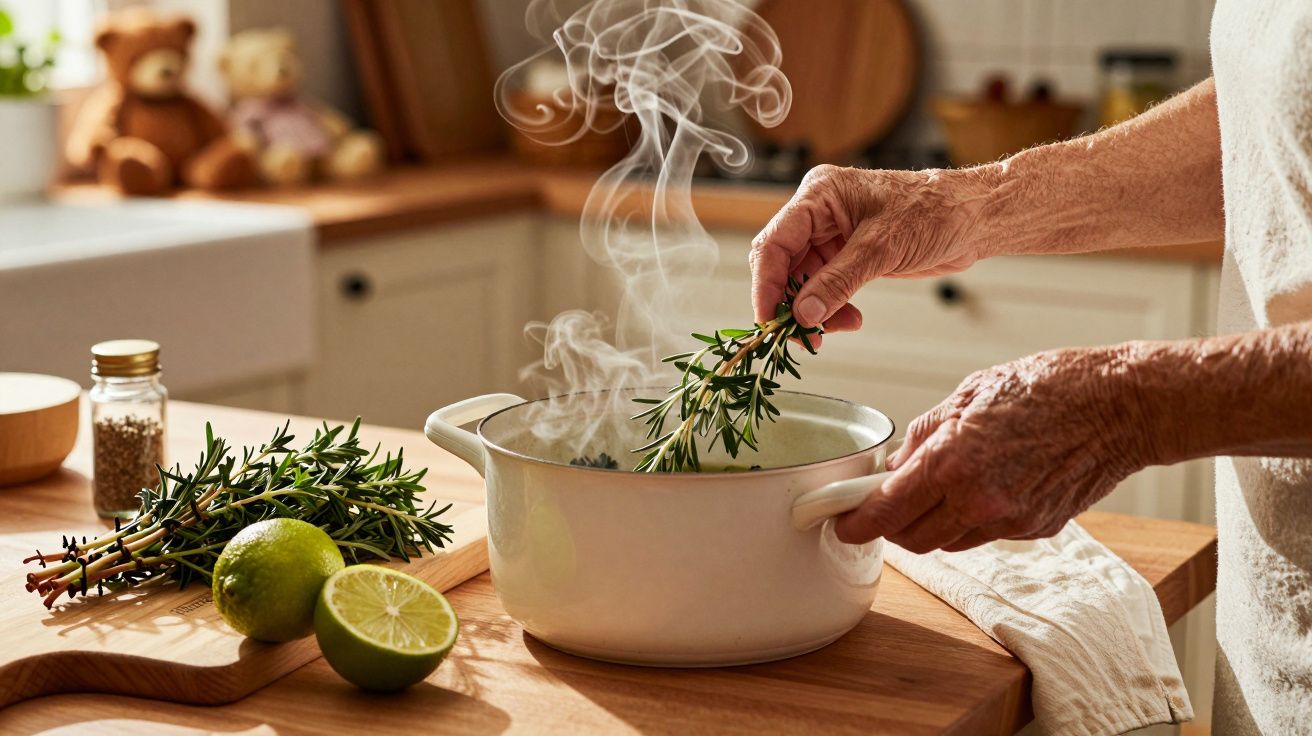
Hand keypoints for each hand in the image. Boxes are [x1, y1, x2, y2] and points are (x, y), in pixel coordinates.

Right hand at [749, 164, 995, 331]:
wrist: (973, 217)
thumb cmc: (935, 212)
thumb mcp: (883, 248)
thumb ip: (839, 282)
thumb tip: (803, 315)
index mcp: (819, 195)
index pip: (774, 243)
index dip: (766, 285)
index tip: (769, 321)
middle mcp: (818, 213)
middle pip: (783, 265)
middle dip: (791, 303)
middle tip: (803, 336)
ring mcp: (831, 234)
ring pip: (802, 281)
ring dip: (814, 311)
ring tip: (834, 330)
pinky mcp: (847, 254)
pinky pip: (823, 287)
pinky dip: (831, 308)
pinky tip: (850, 319)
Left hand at [833, 346, 1147, 551]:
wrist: (1120, 406)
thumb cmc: (1049, 387)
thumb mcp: (969, 392)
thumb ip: (925, 434)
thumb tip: (895, 464)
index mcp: (953, 462)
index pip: (886, 512)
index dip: (856, 524)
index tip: (841, 523)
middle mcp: (979, 501)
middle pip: (912, 538)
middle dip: (892, 524)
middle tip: (887, 499)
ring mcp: (1010, 521)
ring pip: (948, 540)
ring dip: (932, 523)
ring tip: (942, 484)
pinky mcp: (1035, 529)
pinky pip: (985, 534)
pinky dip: (972, 518)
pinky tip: (986, 484)